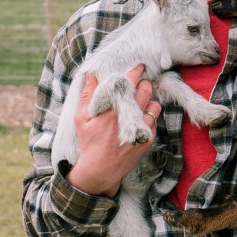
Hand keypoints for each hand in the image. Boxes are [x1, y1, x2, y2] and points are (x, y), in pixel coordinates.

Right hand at [66, 64, 161, 196]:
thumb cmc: (89, 141)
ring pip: (155, 105)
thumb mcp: (82, 118)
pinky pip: (155, 121)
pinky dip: (149, 117)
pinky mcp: (148, 139)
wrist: (100, 169)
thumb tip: (91, 74)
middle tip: (139, 85)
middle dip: (144, 84)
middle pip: (146, 90)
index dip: (136, 72)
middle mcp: (129, 116)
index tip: (140, 67)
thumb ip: (87, 94)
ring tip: (139, 104)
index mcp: (113, 108)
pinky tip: (139, 120)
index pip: (129, 82)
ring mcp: (141, 128)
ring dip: (149, 101)